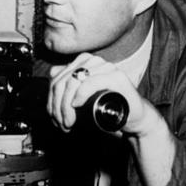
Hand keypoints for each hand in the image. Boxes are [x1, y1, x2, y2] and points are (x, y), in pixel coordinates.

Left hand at [47, 53, 161, 136]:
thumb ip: (69, 82)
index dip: (51, 100)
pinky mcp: (116, 77)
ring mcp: (106, 67)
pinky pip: (91, 82)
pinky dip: (80, 94)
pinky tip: (76, 105)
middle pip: (62, 81)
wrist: (135, 117)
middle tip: (62, 124)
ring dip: (66, 105)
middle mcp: (94, 61)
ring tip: (69, 122)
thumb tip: (52, 74)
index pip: (56, 78)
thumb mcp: (84, 95)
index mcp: (83, 62)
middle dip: (57, 106)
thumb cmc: (110, 107)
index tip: (54, 119)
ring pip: (73, 82)